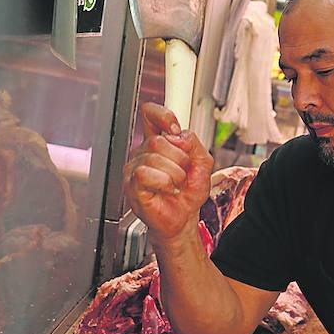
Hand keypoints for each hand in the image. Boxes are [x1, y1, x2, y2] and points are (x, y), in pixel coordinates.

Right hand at [123, 103, 213, 244]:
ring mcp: (134, 167)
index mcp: (159, 143)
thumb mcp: (202, 163)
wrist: (184, 218)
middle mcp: (143, 152)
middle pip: (159, 140)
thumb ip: (194, 143)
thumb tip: (178, 134)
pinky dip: (163, 183)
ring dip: (175, 175)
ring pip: (154, 157)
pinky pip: (145, 174)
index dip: (162, 115)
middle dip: (180, 159)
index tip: (174, 128)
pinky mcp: (132, 184)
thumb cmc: (188, 193)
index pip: (150, 114)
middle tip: (182, 174)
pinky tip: (165, 190)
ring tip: (174, 185)